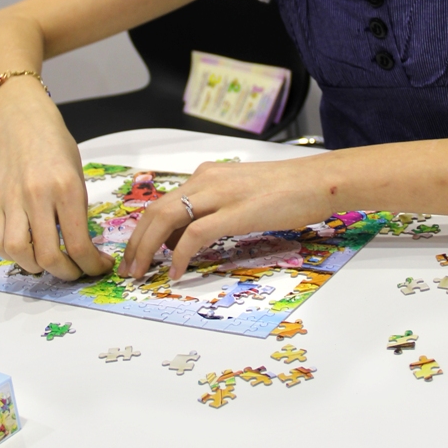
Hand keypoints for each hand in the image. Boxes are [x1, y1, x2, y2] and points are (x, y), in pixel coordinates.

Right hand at [0, 86, 114, 280]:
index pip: (78, 243)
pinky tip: (26, 250)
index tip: (99, 267)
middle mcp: (38, 196)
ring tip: (49, 264)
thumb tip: (82, 249)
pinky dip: (11, 255)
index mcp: (66, 188)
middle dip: (66, 273)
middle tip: (76, 272)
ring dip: (36, 268)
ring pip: (18, 253)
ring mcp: (12, 200)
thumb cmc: (57, 147)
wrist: (24, 123)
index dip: (91, 265)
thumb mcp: (79, 177)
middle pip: (48, 255)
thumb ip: (77, 211)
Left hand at [119, 155, 336, 280]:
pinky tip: (176, 271)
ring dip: (148, 248)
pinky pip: (195, 235)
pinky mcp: (235, 212)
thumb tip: (186, 238)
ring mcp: (220, 194)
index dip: (142, 230)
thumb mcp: (240, 195)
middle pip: (156, 210)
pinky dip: (179, 255)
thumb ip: (212, 210)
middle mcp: (207, 179)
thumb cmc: (287, 191)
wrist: (319, 181)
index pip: (162, 202)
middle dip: (136, 242)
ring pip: (166, 219)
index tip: (136, 253)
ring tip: (142, 272)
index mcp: (207, 175)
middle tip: (128, 268)